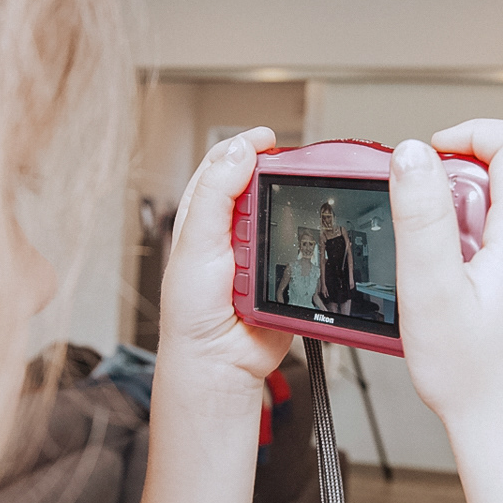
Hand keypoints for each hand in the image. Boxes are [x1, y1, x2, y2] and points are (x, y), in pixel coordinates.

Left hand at [162, 128, 292, 391]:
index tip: (269, 139)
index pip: (223, 168)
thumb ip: (216, 195)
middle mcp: (232, 233)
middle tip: (297, 171)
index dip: (245, 148)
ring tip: (301, 212)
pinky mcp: (285, 275)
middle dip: (279, 178)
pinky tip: (310, 244)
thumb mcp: (197, 245)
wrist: (220, 363)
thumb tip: (239, 152)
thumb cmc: (193, 316)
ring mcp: (260, 254)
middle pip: (262, 187)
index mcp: (203, 219)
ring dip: (294, 215)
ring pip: (286, 217)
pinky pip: (304, 251)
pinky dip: (310, 247)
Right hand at [389, 120, 502, 436]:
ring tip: (449, 247)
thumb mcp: (429, 290)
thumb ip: (421, 214)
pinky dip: (501, 230)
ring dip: (487, 200)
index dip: (469, 134)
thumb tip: (413, 153)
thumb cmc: (475, 377)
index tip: (430, 156)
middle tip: (434, 207)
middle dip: (474, 167)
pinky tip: (469, 273)